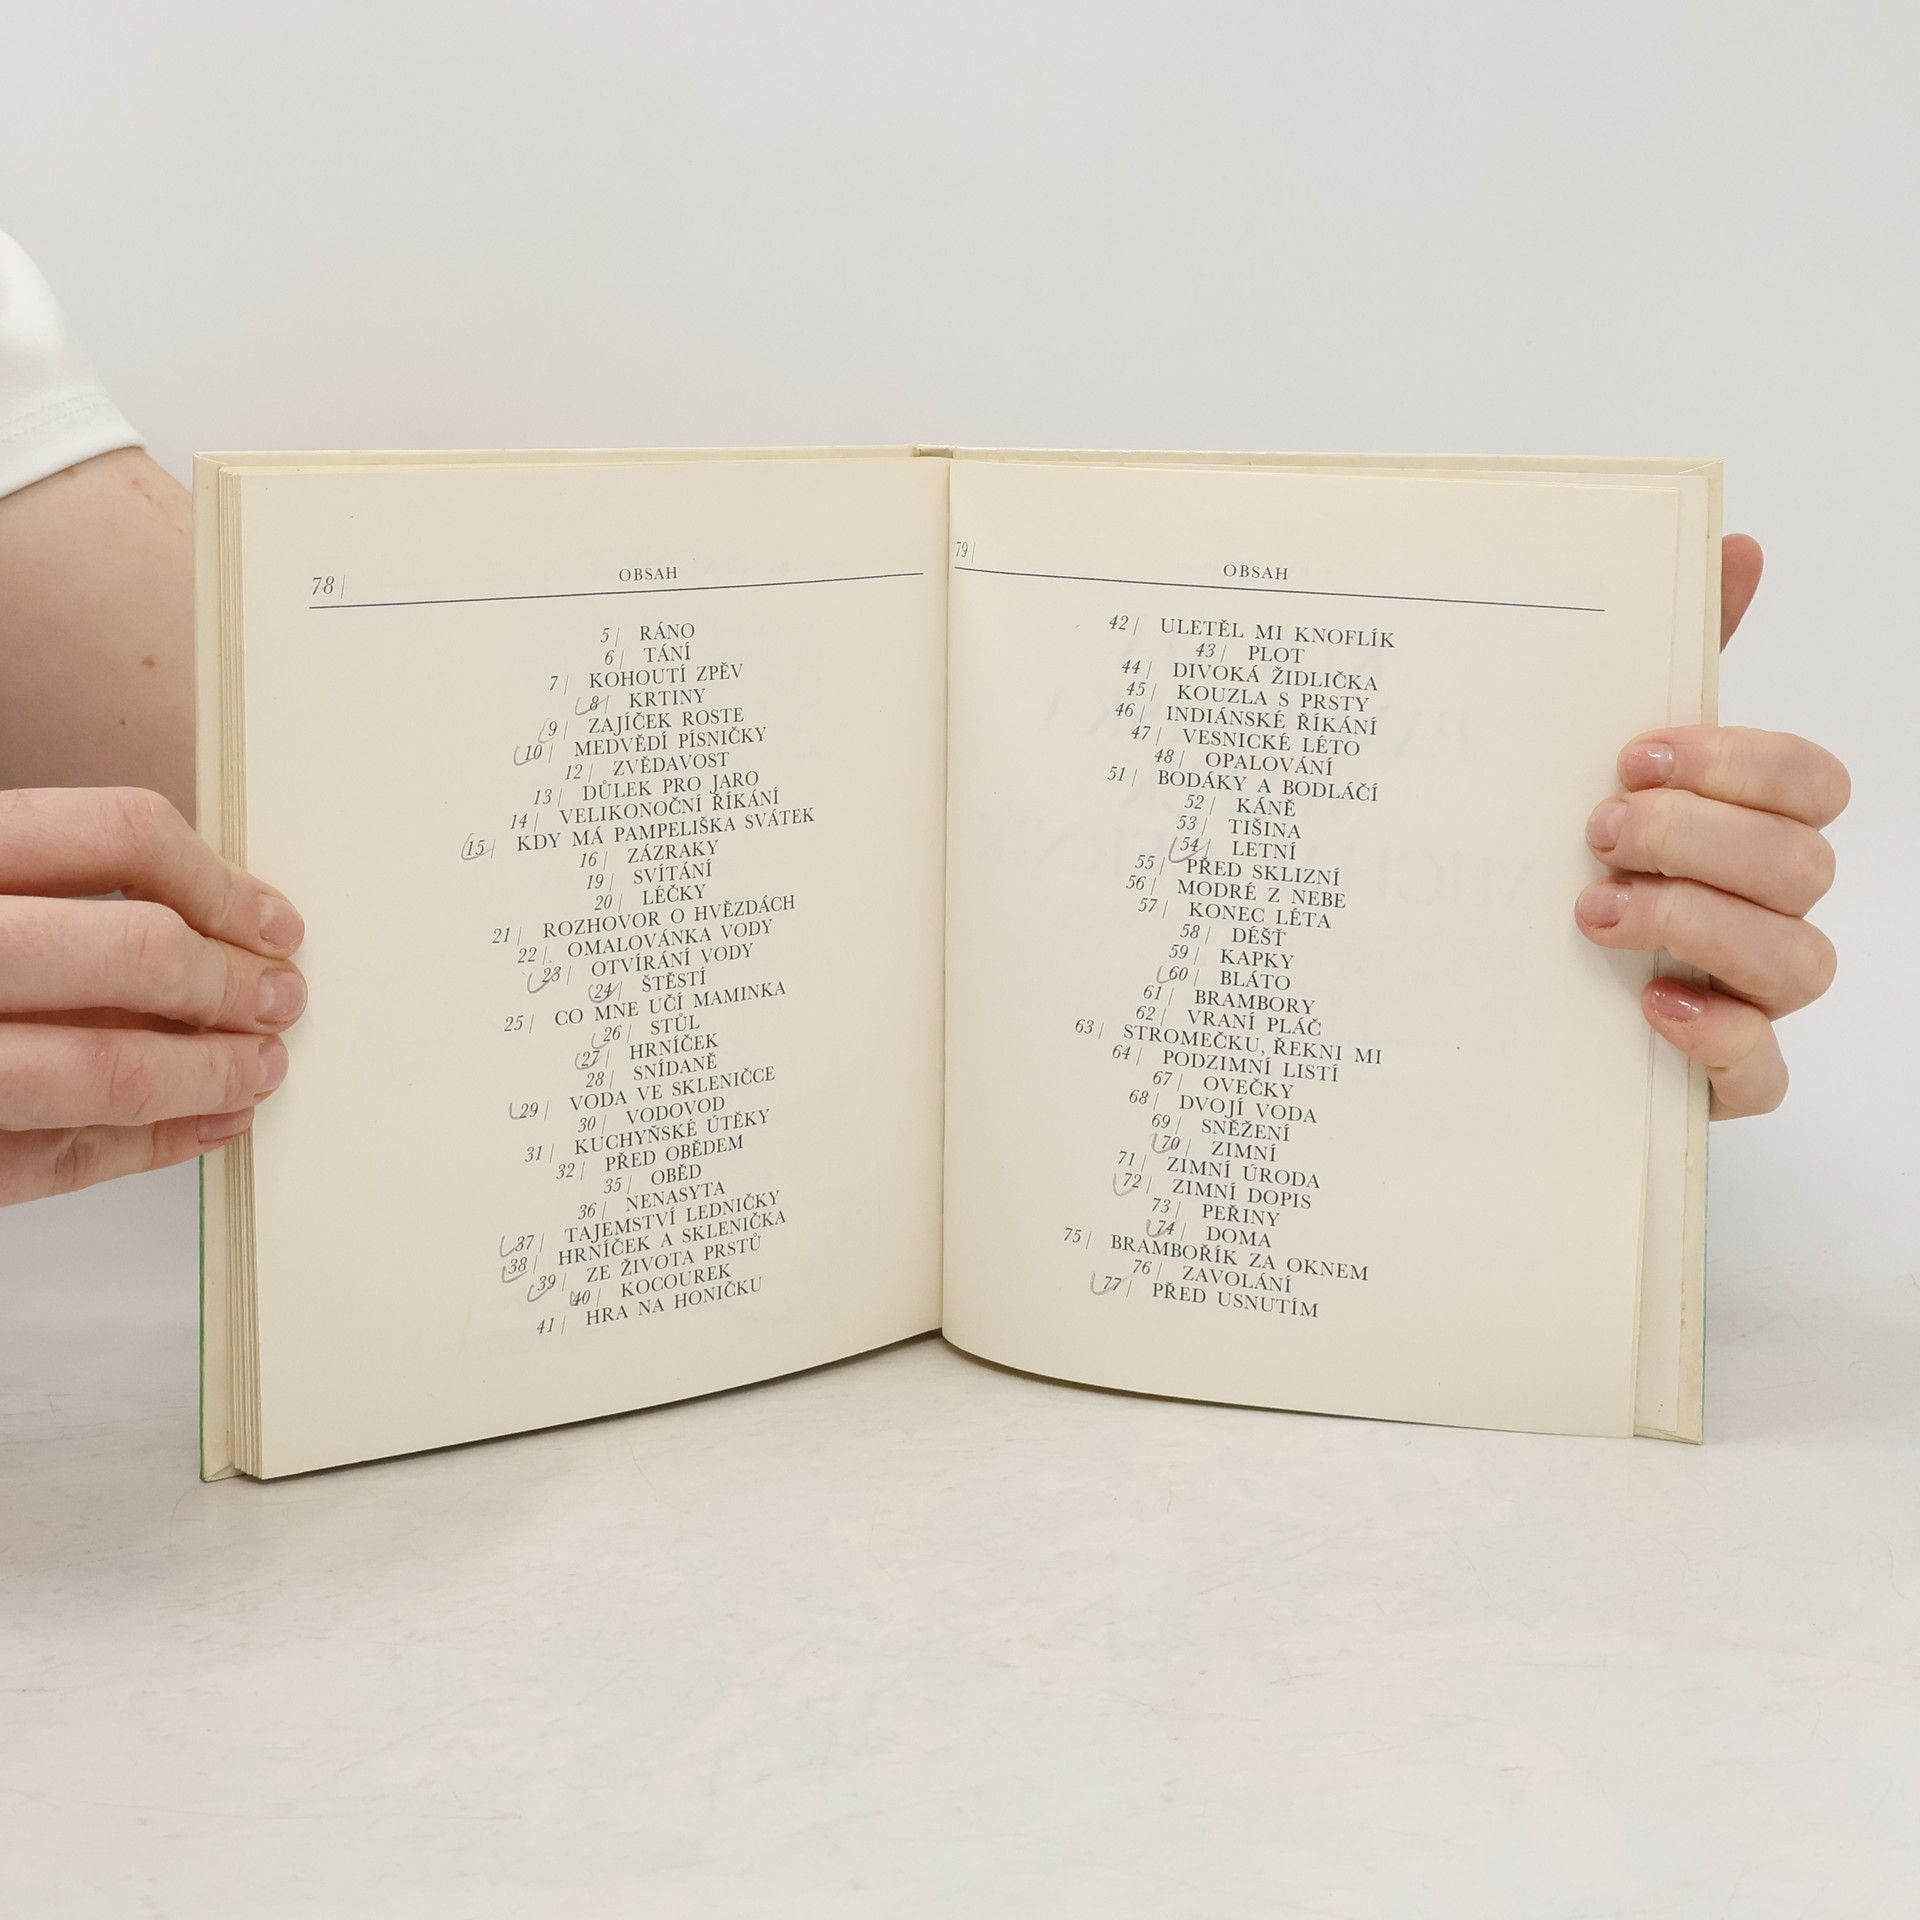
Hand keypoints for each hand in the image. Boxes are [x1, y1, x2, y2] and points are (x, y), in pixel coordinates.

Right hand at [0, 787, 305, 1203]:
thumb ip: (46, 890)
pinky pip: (59, 1160)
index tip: (273, 920)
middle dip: (232, 983)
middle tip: (280, 999)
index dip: (220, 881)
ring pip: (108, 1069)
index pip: (119, 835)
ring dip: (211, 1073)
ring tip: (259, 1068)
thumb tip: (213, 919)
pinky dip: (154, 1147)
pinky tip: (207, 1126)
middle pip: (135, 952)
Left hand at [1575, 536, 1848, 1117]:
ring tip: (1594, 912)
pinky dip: (1717, 1038)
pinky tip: (1650, 1006)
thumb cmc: (1576, 865)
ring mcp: (1753, 997)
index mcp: (1749, 827)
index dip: (1738, 762)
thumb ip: (1669, 664)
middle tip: (1597, 830)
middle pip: (1804, 865)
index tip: (1632, 753)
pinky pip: (1763, 1073)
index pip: (1811, 782)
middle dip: (1700, 839)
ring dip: (1698, 926)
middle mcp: (1766, 908)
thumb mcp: (1601, 765)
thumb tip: (1736, 539)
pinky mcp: (1720, 1079)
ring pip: (1800, 961)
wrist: (1502, 994)